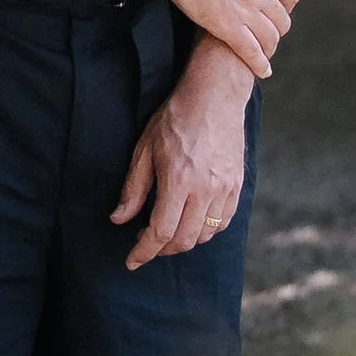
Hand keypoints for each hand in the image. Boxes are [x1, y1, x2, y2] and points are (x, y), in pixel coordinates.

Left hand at [115, 47, 251, 268]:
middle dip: (162, 249)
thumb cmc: (175, 117)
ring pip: (205, 234)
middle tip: (147, 243)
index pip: (161, 232)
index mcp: (179, 180)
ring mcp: (225, 188)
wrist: (215, 95)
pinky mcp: (237, 185)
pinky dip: (206, 230)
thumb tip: (118, 218)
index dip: (144, 251)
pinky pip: (223, 222)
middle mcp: (205, 189)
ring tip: (168, 230)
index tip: (132, 261)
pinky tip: (192, 221)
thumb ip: (133, 188)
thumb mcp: (145, 149)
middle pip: (184, 240)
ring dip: (184, 241)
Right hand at [160, 0, 298, 79]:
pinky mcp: (227, 26)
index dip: (287, 4)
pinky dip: (258, 63)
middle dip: (277, 28)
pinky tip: (262, 71)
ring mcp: (245, 10)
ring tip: (264, 54)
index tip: (280, 8)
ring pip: (270, 37)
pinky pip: (251, 51)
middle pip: (282, 19)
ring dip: (268, 47)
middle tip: (269, 33)